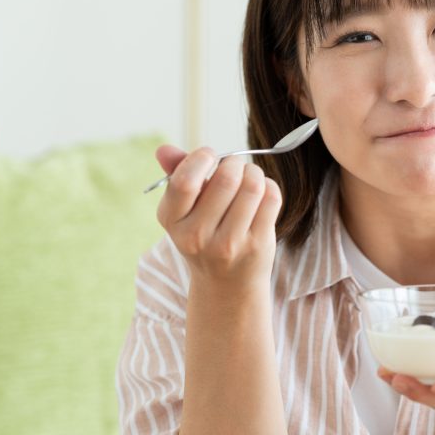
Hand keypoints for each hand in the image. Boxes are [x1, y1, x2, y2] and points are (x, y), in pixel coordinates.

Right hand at [154, 145, 281, 292]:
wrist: (227, 285)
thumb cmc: (205, 234)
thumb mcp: (183, 210)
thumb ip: (176, 175)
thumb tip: (164, 149)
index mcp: (172, 221)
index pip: (185, 181)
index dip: (202, 158)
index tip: (210, 156)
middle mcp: (197, 236)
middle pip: (226, 179)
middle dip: (235, 163)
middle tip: (235, 166)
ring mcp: (229, 243)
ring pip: (252, 186)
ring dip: (254, 172)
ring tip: (250, 177)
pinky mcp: (257, 245)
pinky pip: (270, 198)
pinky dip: (269, 186)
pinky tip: (261, 193)